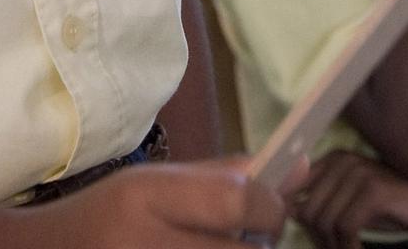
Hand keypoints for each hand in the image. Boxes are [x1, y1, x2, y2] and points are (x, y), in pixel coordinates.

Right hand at [23, 158, 290, 246]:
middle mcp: (145, 244)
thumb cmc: (104, 219)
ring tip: (213, 247)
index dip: (270, 206)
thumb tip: (302, 166)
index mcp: (146, 197)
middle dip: (258, 245)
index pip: (239, 202)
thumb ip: (225, 177)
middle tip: (247, 238)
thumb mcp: (155, 183)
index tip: (270, 206)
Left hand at [293, 152, 407, 248]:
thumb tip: (288, 214)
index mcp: (333, 161)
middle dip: (318, 239)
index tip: (313, 238)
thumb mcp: (352, 206)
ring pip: (324, 221)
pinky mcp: (375, 190)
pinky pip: (345, 227)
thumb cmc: (394, 208)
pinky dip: (349, 247)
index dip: (292, 217)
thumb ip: (321, 206)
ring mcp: (359, 173)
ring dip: (333, 246)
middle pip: (307, 210)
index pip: (293, 188)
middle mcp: (343, 161)